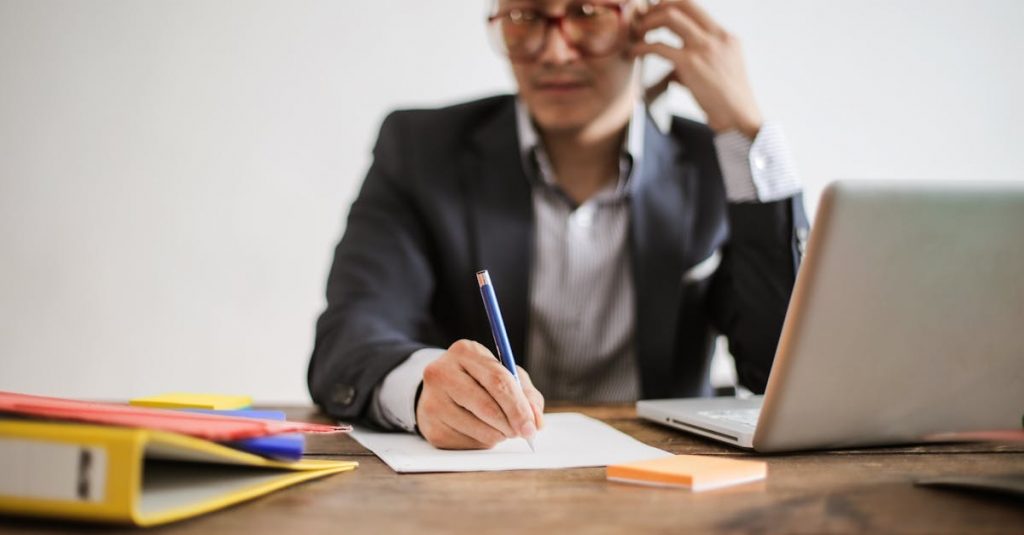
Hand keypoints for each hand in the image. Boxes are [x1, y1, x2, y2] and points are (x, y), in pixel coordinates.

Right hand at [416, 339, 544, 449]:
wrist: (440, 391)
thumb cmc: (479, 381)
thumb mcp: (504, 375)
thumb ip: (525, 394)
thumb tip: (535, 421)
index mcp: (464, 352)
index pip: (498, 380)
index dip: (519, 406)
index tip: (532, 425)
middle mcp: (442, 373)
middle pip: (487, 406)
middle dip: (512, 423)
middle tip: (524, 432)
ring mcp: (432, 401)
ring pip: (479, 428)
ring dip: (499, 434)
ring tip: (501, 428)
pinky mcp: (431, 427)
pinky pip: (467, 443)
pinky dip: (483, 442)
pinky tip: (480, 431)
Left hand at [631, 0, 762, 137]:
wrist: (739, 117)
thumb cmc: (728, 100)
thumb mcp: (721, 70)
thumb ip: (699, 61)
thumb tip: (674, 68)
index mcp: (725, 36)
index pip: (695, 6)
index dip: (671, 5)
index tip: (656, 12)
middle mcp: (716, 36)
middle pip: (682, 4)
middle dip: (657, 7)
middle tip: (643, 19)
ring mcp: (703, 48)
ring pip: (670, 17)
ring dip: (648, 22)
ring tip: (637, 33)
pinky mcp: (690, 64)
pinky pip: (658, 46)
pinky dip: (641, 47)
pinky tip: (633, 53)